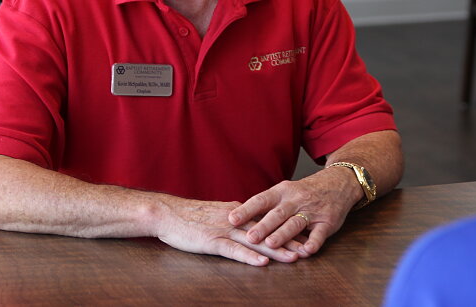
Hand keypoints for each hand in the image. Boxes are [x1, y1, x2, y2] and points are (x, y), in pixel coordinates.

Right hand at [154, 198, 301, 266]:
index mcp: (237, 213)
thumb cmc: (189, 217)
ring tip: (295, 258)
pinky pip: (234, 250)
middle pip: (267, 231)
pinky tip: (262, 262)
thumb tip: (249, 227)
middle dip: (289, 241)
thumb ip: (234, 221)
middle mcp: (234, 219)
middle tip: (309, 250)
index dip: (287, 230)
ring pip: (255, 240)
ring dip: (276, 250)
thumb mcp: (216, 215)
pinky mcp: (211, 240)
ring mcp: (223, 230)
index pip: (267, 222)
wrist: (166, 213)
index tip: (305, 237)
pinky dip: (249, 256)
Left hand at [227, 168, 357, 257]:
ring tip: (271, 244)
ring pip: (296, 222)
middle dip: (263, 226)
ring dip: (283, 234)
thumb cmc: (304, 191)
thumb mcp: (284, 192)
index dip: (246, 210)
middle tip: (249, 237)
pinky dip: (313, 242)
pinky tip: (305, 252)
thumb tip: (238, 217)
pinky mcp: (327, 222)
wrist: (338, 182)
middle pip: (277, 213)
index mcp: (282, 191)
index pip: (261, 200)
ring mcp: (312, 211)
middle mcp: (296, 200)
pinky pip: (320, 233)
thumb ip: (265, 205)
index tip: (231, 219)